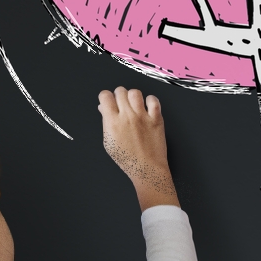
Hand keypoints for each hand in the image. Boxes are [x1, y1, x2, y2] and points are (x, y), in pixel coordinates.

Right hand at [98, 87, 177, 209]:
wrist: (147, 169)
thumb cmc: (127, 159)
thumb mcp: (109, 142)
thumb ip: (106, 122)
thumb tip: (103, 108)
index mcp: (112, 122)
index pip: (105, 96)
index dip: (106, 97)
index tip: (109, 101)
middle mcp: (127, 117)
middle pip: (120, 91)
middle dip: (118, 95)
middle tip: (121, 104)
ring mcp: (143, 117)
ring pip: (135, 92)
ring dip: (133, 96)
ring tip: (134, 105)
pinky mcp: (156, 119)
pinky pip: (153, 100)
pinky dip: (150, 100)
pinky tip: (147, 107)